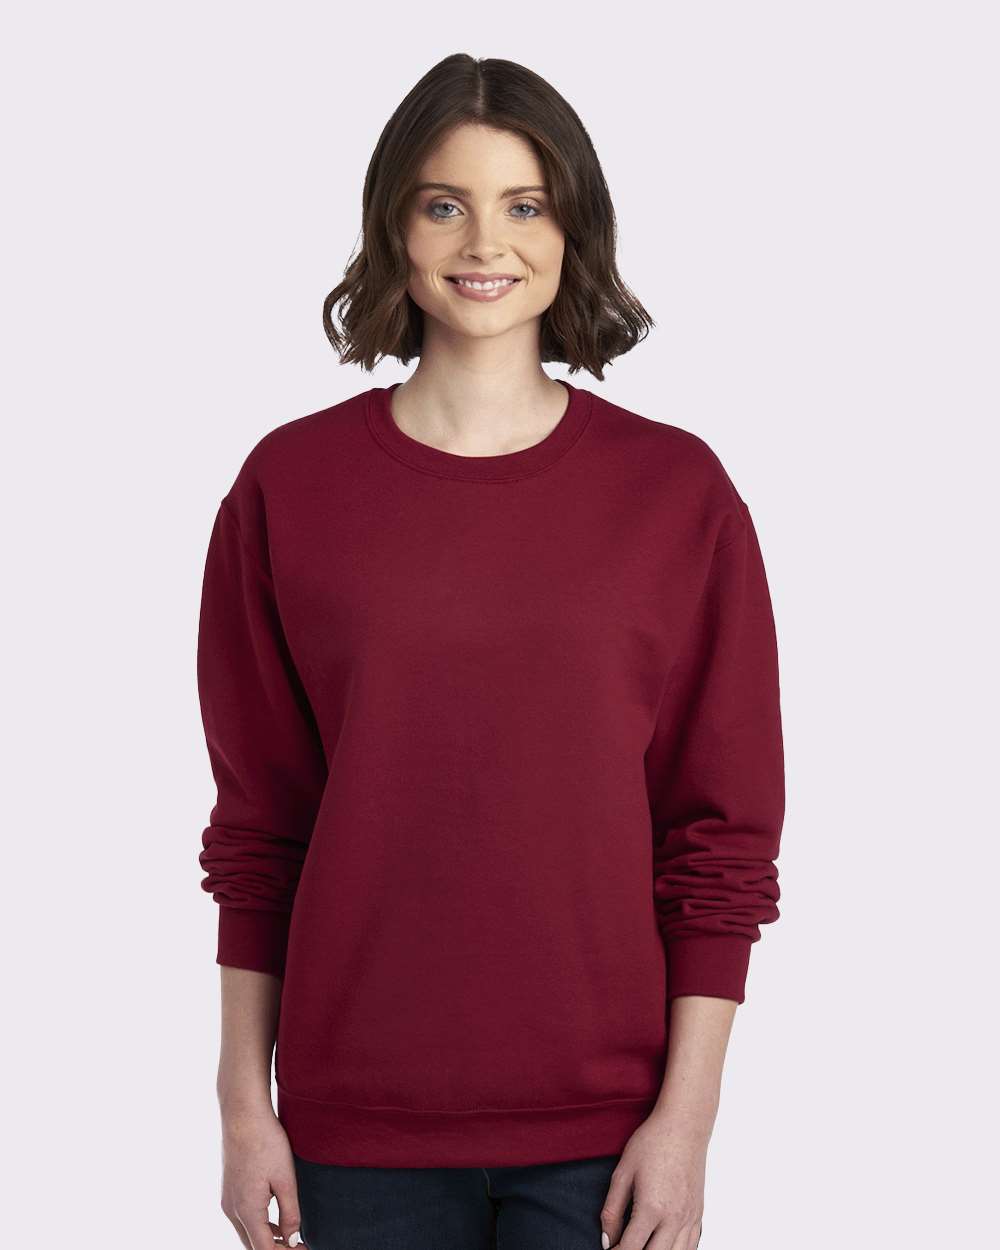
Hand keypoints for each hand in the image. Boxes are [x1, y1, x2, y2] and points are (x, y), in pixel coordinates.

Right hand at [219, 1103, 306, 1247]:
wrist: (243, 1115)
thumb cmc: (266, 1142)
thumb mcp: (285, 1179)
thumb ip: (290, 1212)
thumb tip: (292, 1239)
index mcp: (247, 1210)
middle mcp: (232, 1210)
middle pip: (253, 1245)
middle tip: (300, 1247)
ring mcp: (228, 1200)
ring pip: (247, 1233)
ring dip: (267, 1240)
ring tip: (292, 1240)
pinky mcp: (229, 1190)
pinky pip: (243, 1218)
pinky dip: (259, 1226)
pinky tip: (276, 1222)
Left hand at [600, 1109, 706, 1248]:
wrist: (683, 1125)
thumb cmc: (652, 1143)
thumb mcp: (622, 1173)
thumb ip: (612, 1210)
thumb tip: (607, 1240)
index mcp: (651, 1209)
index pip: (630, 1249)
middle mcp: (674, 1218)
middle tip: (622, 1248)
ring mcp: (690, 1218)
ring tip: (642, 1246)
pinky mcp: (699, 1214)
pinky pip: (691, 1246)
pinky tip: (664, 1246)